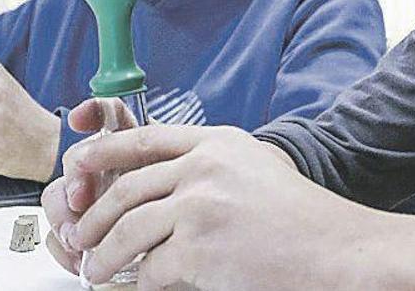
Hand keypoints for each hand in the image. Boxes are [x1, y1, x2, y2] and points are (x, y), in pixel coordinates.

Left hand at [43, 99, 356, 289]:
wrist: (338, 251)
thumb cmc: (305, 220)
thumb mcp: (259, 169)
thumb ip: (213, 165)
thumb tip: (160, 184)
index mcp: (219, 143)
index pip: (143, 139)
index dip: (102, 152)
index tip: (76, 167)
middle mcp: (205, 168)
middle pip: (125, 189)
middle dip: (93, 218)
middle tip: (82, 237)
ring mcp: (200, 207)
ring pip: (126, 231)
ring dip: (104, 255)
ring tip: (96, 269)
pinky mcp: (200, 249)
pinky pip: (151, 270)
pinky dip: (141, 283)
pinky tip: (142, 287)